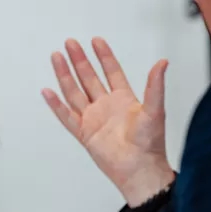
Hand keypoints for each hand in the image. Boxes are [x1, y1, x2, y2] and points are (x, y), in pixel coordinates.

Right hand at [42, 38, 174, 205]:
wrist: (139, 170)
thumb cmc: (150, 144)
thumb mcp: (154, 111)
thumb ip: (155, 86)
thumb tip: (162, 63)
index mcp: (123, 99)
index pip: (111, 72)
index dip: (104, 56)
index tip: (95, 41)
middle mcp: (106, 106)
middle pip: (88, 78)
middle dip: (79, 60)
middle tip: (70, 43)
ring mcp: (93, 119)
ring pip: (74, 92)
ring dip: (65, 75)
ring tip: (56, 57)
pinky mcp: (84, 133)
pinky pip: (66, 116)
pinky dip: (56, 105)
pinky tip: (48, 92)